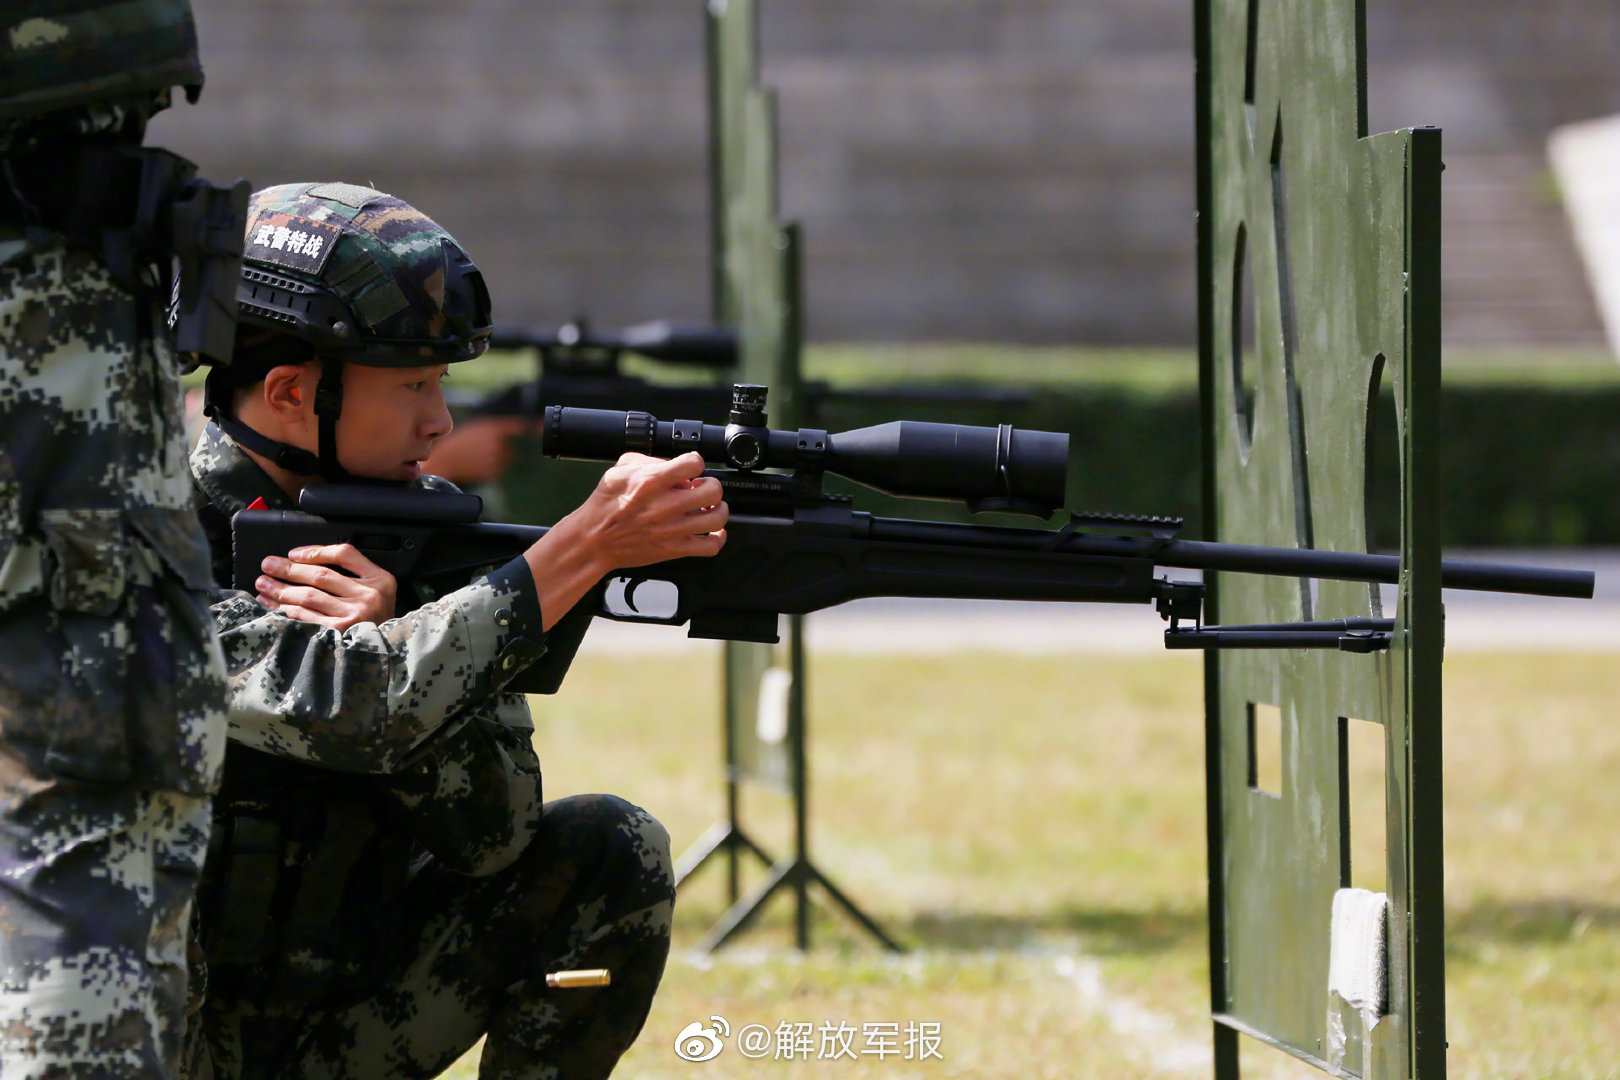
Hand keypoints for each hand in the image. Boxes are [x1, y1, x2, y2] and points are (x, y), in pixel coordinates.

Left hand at [257, 543, 398, 630]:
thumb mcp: (378, 592)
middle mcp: (369, 596)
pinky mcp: (338, 633)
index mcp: (380, 580)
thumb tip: (305, 562)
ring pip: (309, 595)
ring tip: (263, 584)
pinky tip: (271, 605)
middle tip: (268, 565)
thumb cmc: (375, 621)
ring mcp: (353, 616)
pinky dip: (285, 609)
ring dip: (281, 589)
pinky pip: (305, 616)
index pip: (344, 554)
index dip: (315, 551)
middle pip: (321, 575)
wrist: (382, 654)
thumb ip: (354, 575)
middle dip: (289, 569)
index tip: (293, 554)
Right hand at [420, 416, 536, 484]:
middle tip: (481, 450)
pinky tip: (477, 464)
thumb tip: (516, 431)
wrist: (447, 460)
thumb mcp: (477, 429)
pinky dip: (491, 468)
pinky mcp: (493, 470)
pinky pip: (498, 469)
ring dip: (496, 459)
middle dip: (501, 449)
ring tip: (478, 457)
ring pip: (504, 459)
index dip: (530, 426)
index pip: (515, 426)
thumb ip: (496, 428)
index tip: (539, 427)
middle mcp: (497, 442)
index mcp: (492, 429)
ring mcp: (496, 457)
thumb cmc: (460, 443)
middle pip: (509, 448)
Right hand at [574, 451, 729, 570]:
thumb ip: (648, 461)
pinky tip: (713, 530)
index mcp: (650, 482)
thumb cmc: (606, 506)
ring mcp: (672, 530)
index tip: (691, 468)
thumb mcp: (619, 470)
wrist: (595, 540)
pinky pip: (711, 546)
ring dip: (719, 509)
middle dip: (711, 486)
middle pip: (712, 491)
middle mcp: (664, 506)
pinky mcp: (674, 549)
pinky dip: (719, 538)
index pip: (693, 463)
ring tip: (710, 506)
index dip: (695, 463)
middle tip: (702, 488)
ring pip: (717, 518)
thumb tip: (672, 464)